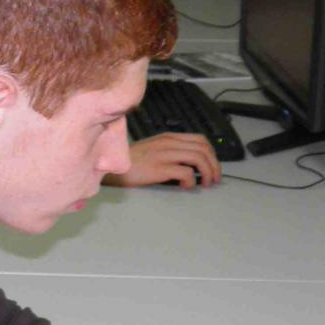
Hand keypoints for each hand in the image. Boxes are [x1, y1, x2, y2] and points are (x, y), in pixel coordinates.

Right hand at [105, 132, 221, 188]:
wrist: (110, 167)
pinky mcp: (159, 168)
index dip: (211, 154)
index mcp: (168, 137)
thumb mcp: (153, 149)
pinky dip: (191, 181)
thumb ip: (170, 152)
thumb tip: (191, 166)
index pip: (200, 140)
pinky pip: (186, 172)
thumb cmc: (131, 162)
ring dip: (208, 172)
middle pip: (204, 148)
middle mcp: (168, 142)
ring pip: (199, 158)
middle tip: (214, 179)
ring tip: (205, 184)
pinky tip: (185, 187)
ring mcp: (164, 154)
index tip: (213, 168)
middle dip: (214, 165)